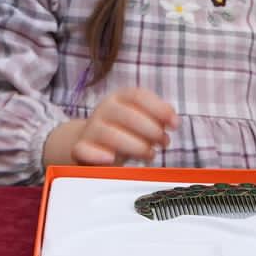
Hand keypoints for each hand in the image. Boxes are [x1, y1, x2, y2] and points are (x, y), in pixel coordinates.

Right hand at [46, 86, 178, 166]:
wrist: (89, 144)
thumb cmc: (124, 132)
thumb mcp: (141, 121)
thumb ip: (157, 117)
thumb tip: (173, 120)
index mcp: (119, 98)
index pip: (138, 96)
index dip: (159, 109)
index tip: (175, 124)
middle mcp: (104, 109)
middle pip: (128, 115)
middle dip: (151, 130)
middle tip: (164, 142)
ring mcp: (91, 129)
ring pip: (110, 134)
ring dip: (135, 146)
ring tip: (151, 154)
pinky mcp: (80, 149)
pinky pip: (83, 150)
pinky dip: (97, 154)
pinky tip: (111, 159)